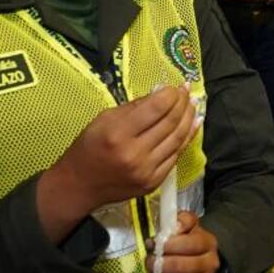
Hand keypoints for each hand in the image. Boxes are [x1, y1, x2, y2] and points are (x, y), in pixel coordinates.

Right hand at [40, 86, 199, 231]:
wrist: (80, 185)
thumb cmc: (89, 148)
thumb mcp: (104, 119)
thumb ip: (134, 107)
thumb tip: (161, 94)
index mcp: (118, 133)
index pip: (156, 109)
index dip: (171, 95)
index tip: (176, 87)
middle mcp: (134, 153)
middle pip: (170, 123)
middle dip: (183, 104)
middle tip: (187, 92)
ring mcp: (146, 170)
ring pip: (178, 139)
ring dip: (189, 120)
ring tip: (193, 106)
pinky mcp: (153, 182)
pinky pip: (176, 156)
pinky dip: (186, 139)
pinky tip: (192, 126)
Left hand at [145, 211, 219, 272]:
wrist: (203, 259)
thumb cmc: (190, 240)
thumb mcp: (188, 224)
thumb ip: (181, 220)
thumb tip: (172, 227)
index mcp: (207, 243)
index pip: (190, 245)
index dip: (170, 245)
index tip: (155, 244)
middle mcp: (210, 263)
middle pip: (183, 266)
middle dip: (161, 264)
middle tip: (149, 261)